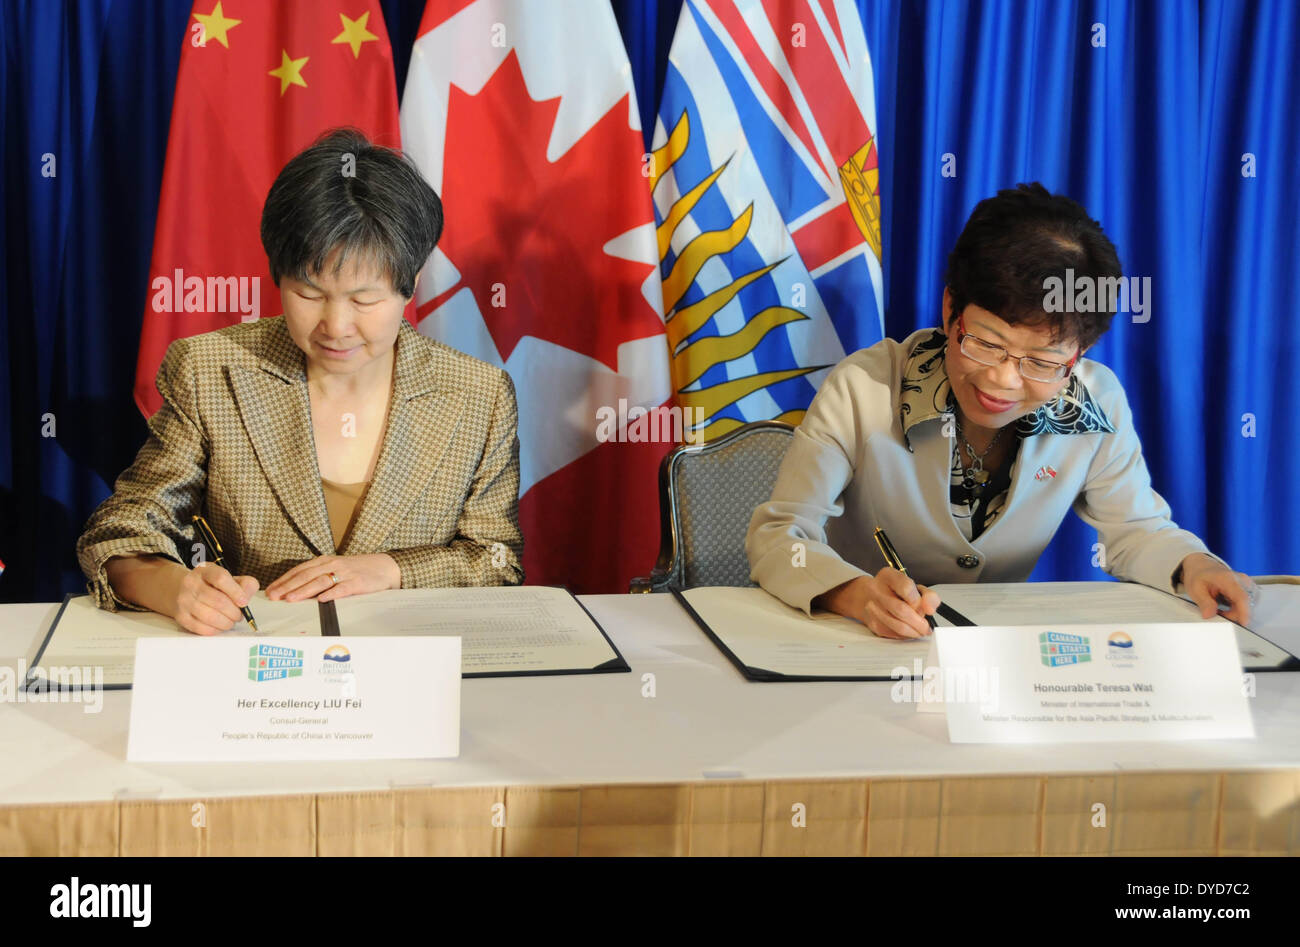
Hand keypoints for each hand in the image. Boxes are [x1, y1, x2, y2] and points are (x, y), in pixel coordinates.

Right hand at [173, 562, 258, 635]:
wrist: (184, 590)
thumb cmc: (212, 586)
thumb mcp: (229, 578)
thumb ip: (245, 584)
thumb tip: (247, 595)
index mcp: (205, 570)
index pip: (221, 578)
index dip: (236, 592)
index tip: (244, 602)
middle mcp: (191, 583)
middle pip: (218, 601)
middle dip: (234, 612)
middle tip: (239, 615)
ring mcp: (184, 600)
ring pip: (211, 616)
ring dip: (227, 622)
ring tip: (231, 620)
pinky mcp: (181, 616)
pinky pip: (202, 628)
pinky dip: (216, 630)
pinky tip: (220, 625)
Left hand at [266, 553, 400, 602]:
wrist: (385, 567)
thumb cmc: (357, 571)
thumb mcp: (336, 569)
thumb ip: (318, 577)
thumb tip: (295, 591)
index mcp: (324, 561)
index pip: (299, 570)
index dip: (284, 580)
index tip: (270, 591)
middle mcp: (332, 565)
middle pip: (306, 576)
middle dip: (288, 587)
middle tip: (274, 596)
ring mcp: (345, 573)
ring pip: (320, 581)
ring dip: (304, 590)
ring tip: (290, 599)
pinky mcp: (357, 583)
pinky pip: (342, 588)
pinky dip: (331, 594)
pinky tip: (321, 600)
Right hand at [817, 569, 939, 638]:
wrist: (864, 597)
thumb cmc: (894, 592)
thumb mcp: (911, 587)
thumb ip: (926, 595)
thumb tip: (931, 607)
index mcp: (887, 575)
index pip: (903, 583)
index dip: (916, 597)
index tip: (922, 605)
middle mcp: (875, 589)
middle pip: (900, 608)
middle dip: (918, 621)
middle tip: (926, 627)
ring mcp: (870, 606)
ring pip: (894, 623)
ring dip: (912, 631)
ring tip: (920, 632)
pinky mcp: (869, 622)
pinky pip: (888, 632)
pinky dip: (902, 636)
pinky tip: (907, 634)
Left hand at [1177, 553, 1252, 623]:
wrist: (1201, 566)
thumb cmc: (1198, 576)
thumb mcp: (1195, 589)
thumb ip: (1204, 603)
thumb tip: (1210, 615)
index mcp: (1227, 578)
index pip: (1241, 596)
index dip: (1244, 611)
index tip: (1244, 622)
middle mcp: (1240, 580)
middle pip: (1246, 603)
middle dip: (1235, 614)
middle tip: (1218, 613)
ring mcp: (1245, 584)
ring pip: (1248, 605)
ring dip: (1236, 612)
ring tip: (1220, 608)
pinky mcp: (1246, 589)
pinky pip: (1246, 604)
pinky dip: (1236, 609)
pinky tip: (1225, 606)